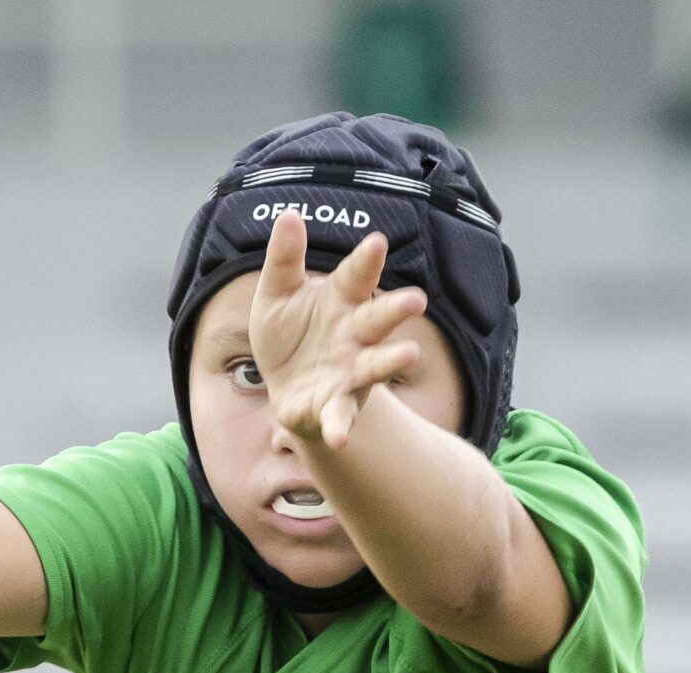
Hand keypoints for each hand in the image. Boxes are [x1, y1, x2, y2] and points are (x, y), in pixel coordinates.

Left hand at [248, 213, 427, 449]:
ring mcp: (351, 371)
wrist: (284, 385)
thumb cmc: (288, 333)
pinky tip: (339, 440)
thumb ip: (284, 260)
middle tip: (414, 301)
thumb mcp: (276, 294)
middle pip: (379, 318)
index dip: (366, 261)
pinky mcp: (336, 405)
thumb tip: (290, 215)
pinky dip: (340, 428)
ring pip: (375, 366)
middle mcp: (355, 334)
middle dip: (395, 310)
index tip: (376, 243)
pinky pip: (341, 416)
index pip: (356, 276)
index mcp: (341, 300)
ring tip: (410, 357)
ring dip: (391, 362)